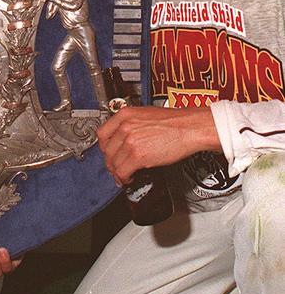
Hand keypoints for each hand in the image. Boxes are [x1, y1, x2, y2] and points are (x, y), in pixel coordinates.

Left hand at [97, 105, 219, 184]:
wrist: (190, 127)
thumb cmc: (175, 122)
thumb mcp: (146, 115)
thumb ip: (132, 124)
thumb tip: (125, 137)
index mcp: (125, 115)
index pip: (102, 134)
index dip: (104, 147)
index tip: (108, 153)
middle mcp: (125, 126)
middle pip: (106, 150)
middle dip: (110, 161)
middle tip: (115, 167)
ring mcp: (130, 141)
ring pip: (113, 162)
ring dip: (116, 172)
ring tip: (123, 175)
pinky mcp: (138, 156)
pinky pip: (122, 171)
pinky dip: (123, 178)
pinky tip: (129, 178)